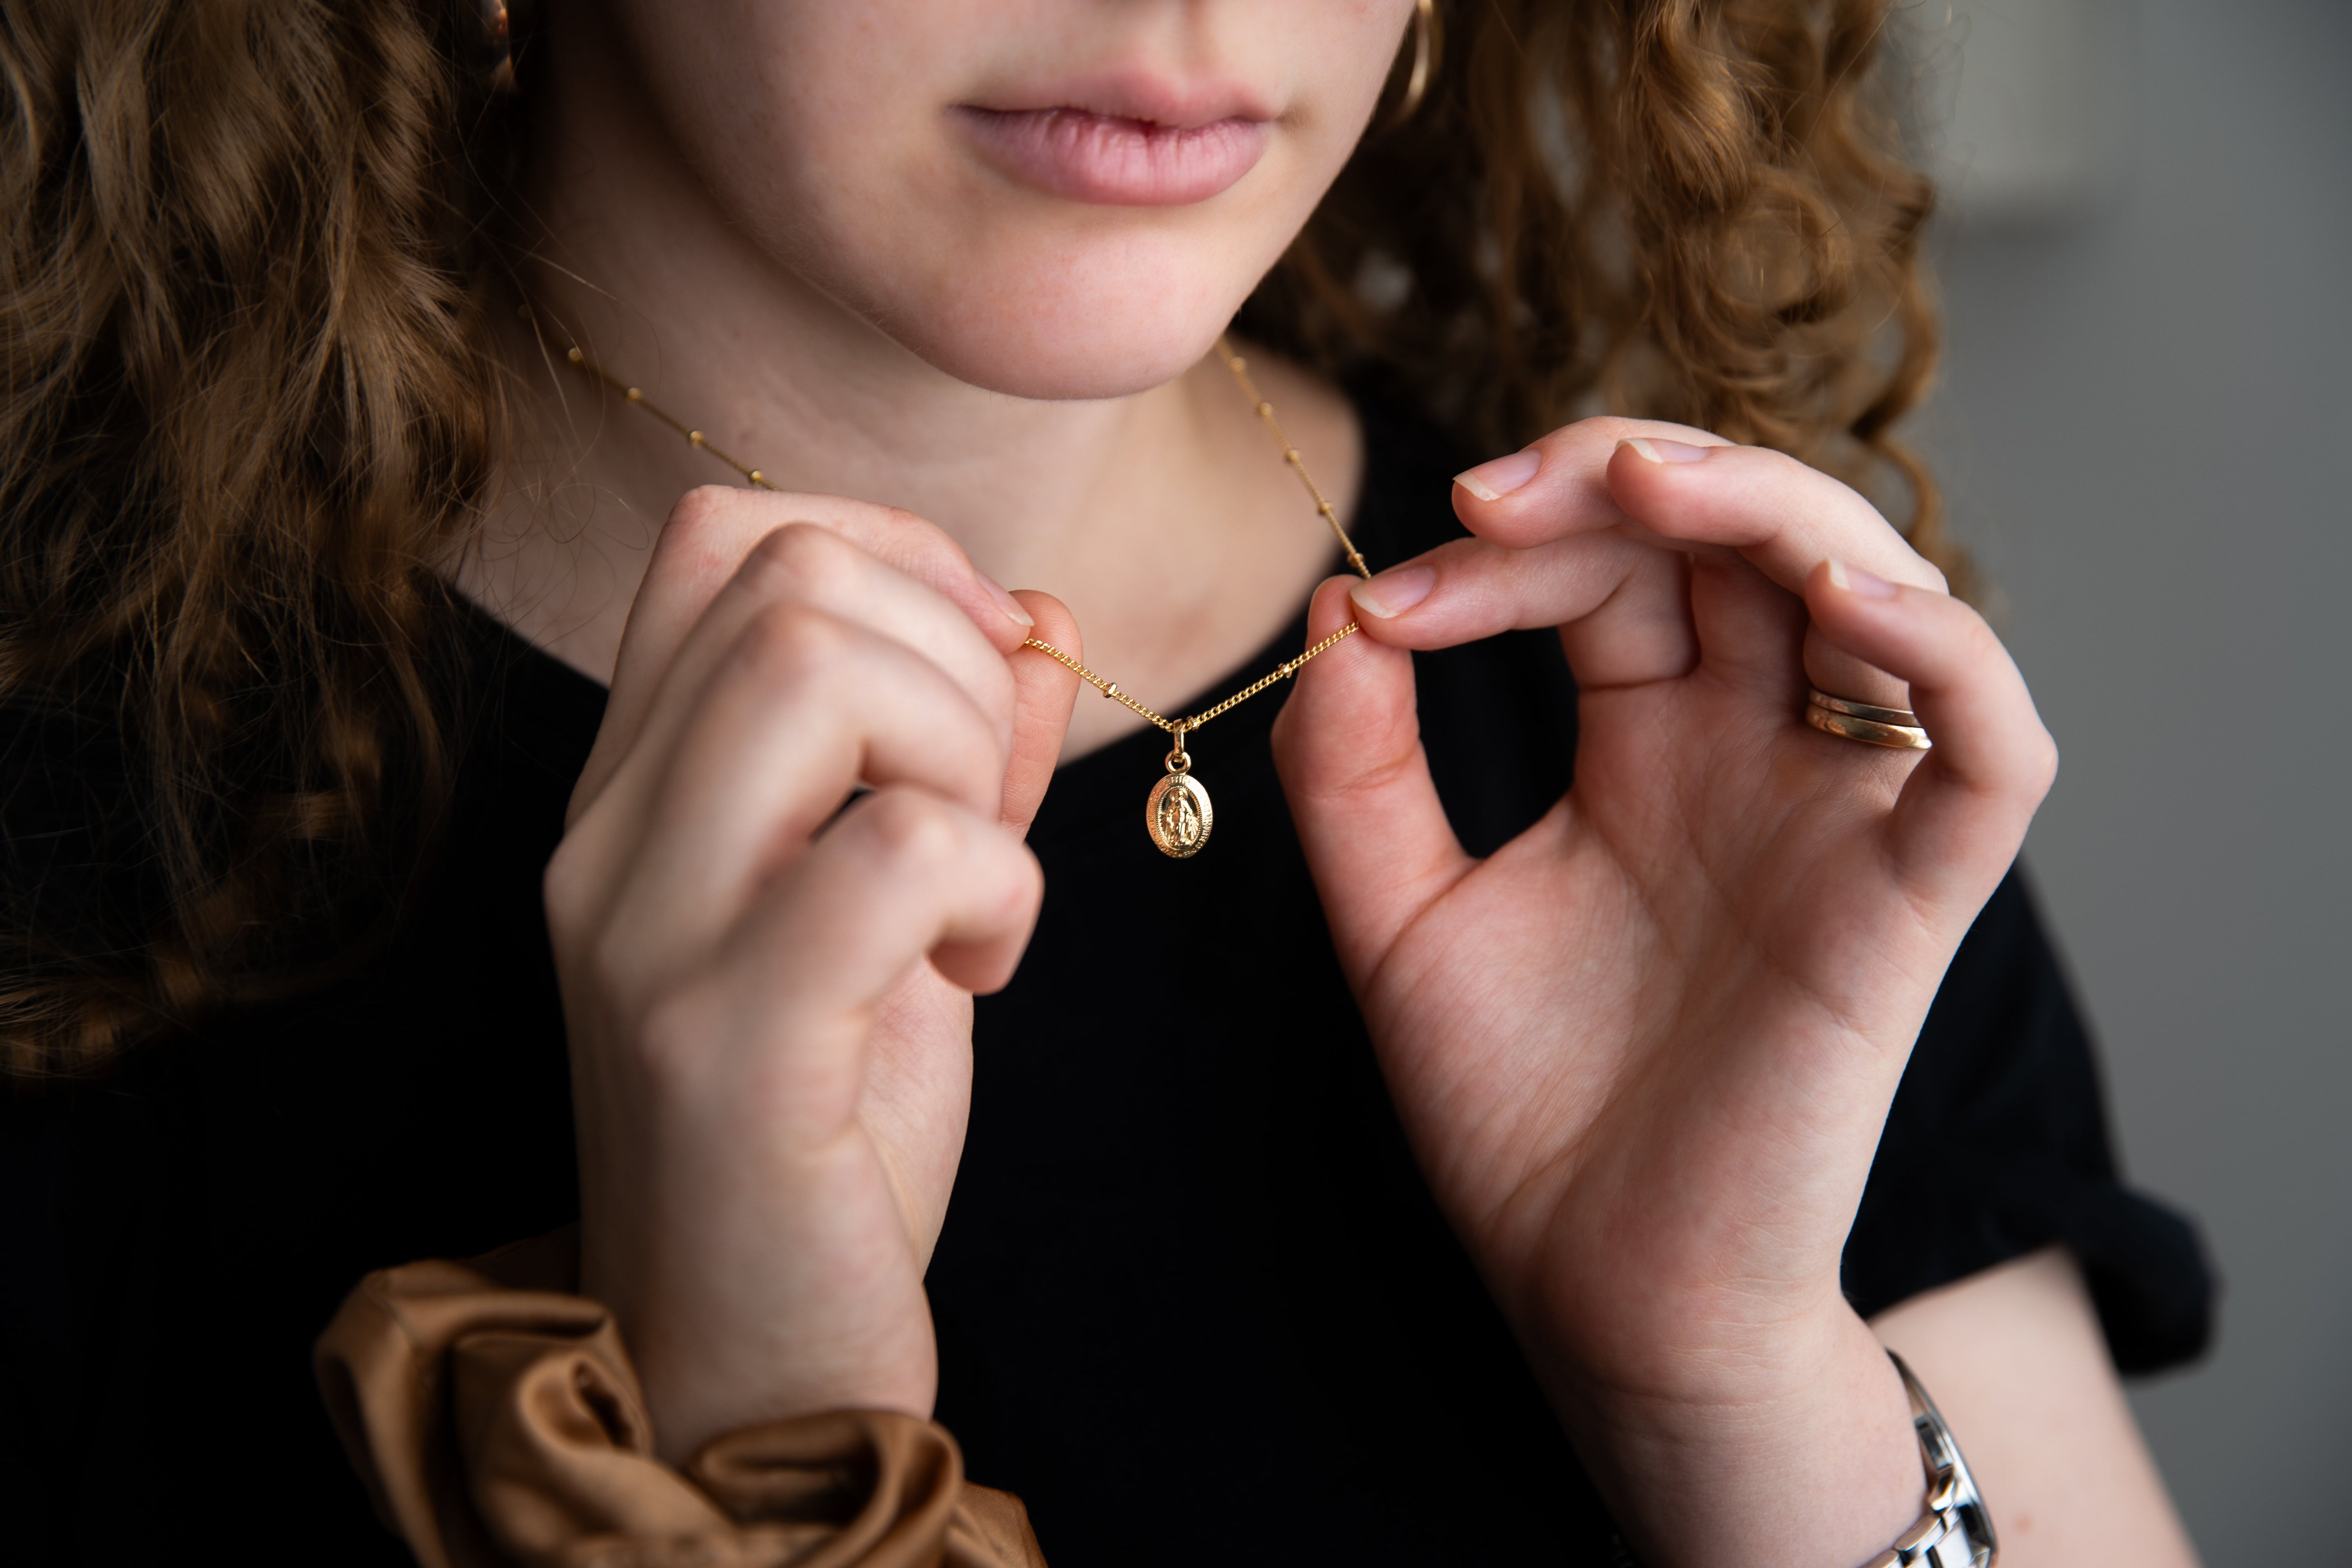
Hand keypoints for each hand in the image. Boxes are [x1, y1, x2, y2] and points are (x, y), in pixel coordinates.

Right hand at [544, 487, 1077, 1460]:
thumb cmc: (826, 1133)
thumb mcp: (898, 915)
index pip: (722, 537)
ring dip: (963, 757)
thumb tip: (1041, 615)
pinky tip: (978, 976)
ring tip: (971, 892)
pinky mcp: (724, 1037)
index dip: (892, 555)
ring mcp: (649, 932)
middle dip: (950, 661)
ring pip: (819, 667)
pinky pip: (897, 849)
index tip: (977, 671)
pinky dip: (995, 890)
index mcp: (637, 795)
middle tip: (982, 810)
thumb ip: (959, 758)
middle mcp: (610, 841)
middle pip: (790, 578)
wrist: (751, 1361)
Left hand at [1272, 421, 2056, 1562]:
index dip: (1508, 551)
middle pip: (1744, 539)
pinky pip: (1989, 745)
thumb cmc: (1514, 1111)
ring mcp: (1837, 815)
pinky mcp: (1912, 899)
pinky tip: (1837, 602)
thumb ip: (1356, 771)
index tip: (1386, 603)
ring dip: (1774, 506)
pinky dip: (1942, 650)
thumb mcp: (1398, 918)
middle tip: (1505, 490)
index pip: (1610, 572)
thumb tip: (1332, 613)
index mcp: (1647, 743)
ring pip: (1873, 590)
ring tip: (1652, 486)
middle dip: (1631, 477)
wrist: (1595, 1285)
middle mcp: (1755, 754)